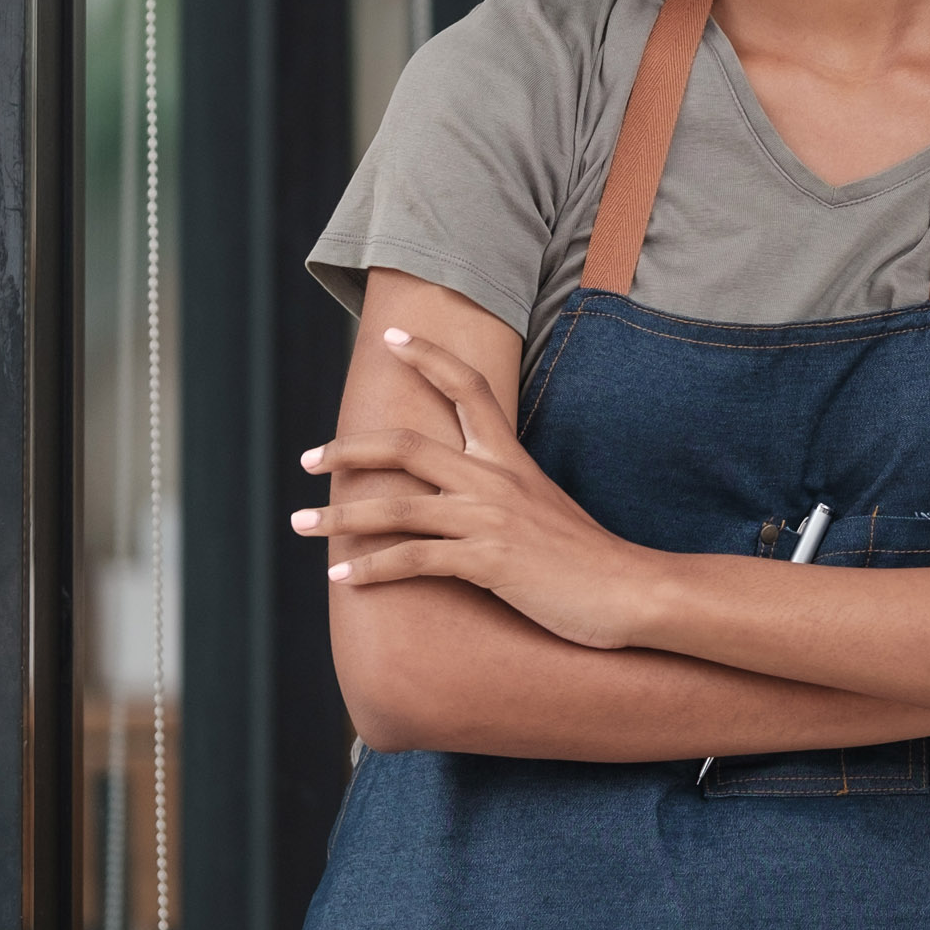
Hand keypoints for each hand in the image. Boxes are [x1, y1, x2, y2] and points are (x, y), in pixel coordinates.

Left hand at [291, 327, 655, 648]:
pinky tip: (342, 578)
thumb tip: (463, 490)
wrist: (629, 589)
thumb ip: (504, 489)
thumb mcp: (543, 505)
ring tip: (300, 523)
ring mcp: (490, 519)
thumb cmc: (586, 555)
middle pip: (407, 444)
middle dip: (349, 449)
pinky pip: (414, 560)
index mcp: (511, 458)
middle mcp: (495, 479)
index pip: (470, 387)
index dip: (429, 357)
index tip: (391, 339)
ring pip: (396, 507)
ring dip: (340, 517)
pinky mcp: (488, 561)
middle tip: (309, 457)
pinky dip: (371, 569)